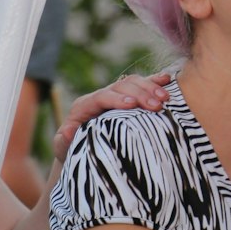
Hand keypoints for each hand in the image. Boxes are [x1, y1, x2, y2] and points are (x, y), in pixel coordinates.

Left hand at [52, 71, 170, 160]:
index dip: (117, 98)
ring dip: (150, 87)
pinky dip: (154, 81)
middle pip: (121, 86)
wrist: (79, 146)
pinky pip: (142, 84)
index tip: (133, 104)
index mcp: (84, 106)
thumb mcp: (63, 148)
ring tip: (165, 98)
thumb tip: (68, 130)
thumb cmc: (72, 149)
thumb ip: (63, 141)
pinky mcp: (127, 97)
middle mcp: (100, 96)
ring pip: (133, 82)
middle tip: (157, 105)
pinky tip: (167, 80)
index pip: (101, 96)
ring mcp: (115, 95)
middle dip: (140, 93)